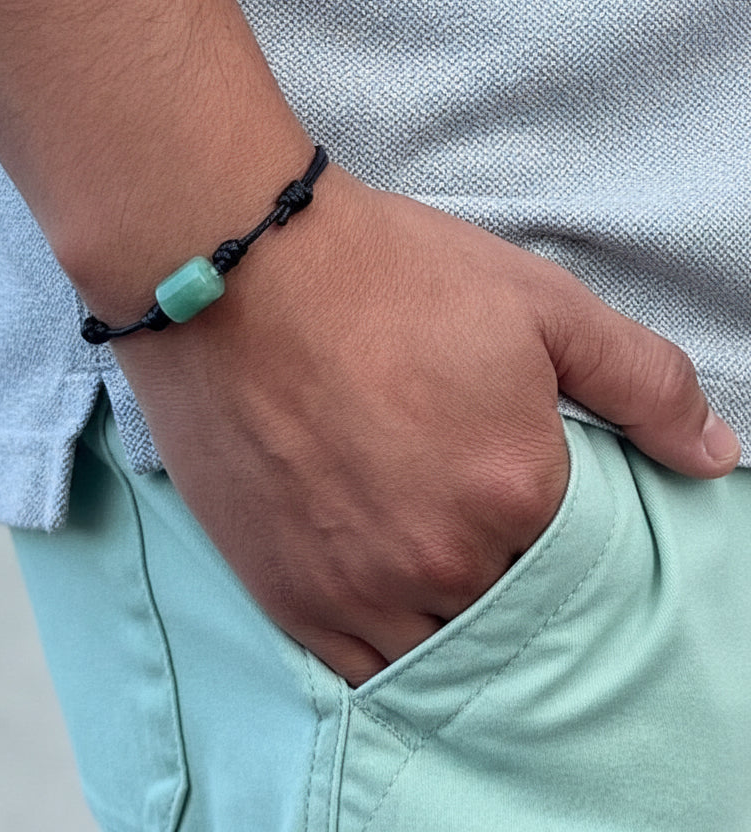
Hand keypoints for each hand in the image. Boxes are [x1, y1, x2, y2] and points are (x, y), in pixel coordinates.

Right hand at [110, 166, 740, 685]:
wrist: (233, 270)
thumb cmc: (382, 273)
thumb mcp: (535, 300)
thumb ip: (641, 381)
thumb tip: (719, 455)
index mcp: (514, 490)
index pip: (574, 554)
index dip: (549, 516)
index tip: (512, 476)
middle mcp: (439, 561)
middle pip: (505, 605)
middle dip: (500, 563)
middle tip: (460, 504)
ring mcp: (355, 587)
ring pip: (435, 647)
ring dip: (442, 610)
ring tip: (422, 550)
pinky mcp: (284, 593)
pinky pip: (357, 666)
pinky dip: (383, 643)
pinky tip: (380, 593)